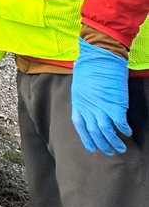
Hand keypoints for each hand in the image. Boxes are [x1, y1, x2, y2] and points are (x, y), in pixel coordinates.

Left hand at [71, 38, 130, 154]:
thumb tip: (90, 106)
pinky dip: (124, 130)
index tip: (92, 148)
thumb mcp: (80, 82)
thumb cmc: (90, 64)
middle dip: (102, 145)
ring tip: (121, 148)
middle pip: (94, 133)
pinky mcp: (114, 103)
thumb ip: (85, 97)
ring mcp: (101, 106)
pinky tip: (128, 133)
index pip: (80, 126)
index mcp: (78, 101)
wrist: (100, 54)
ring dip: (114, 142)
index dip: (86, 139)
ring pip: (106, 132)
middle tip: (110, 151)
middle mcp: (88, 106)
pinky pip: (120, 122)